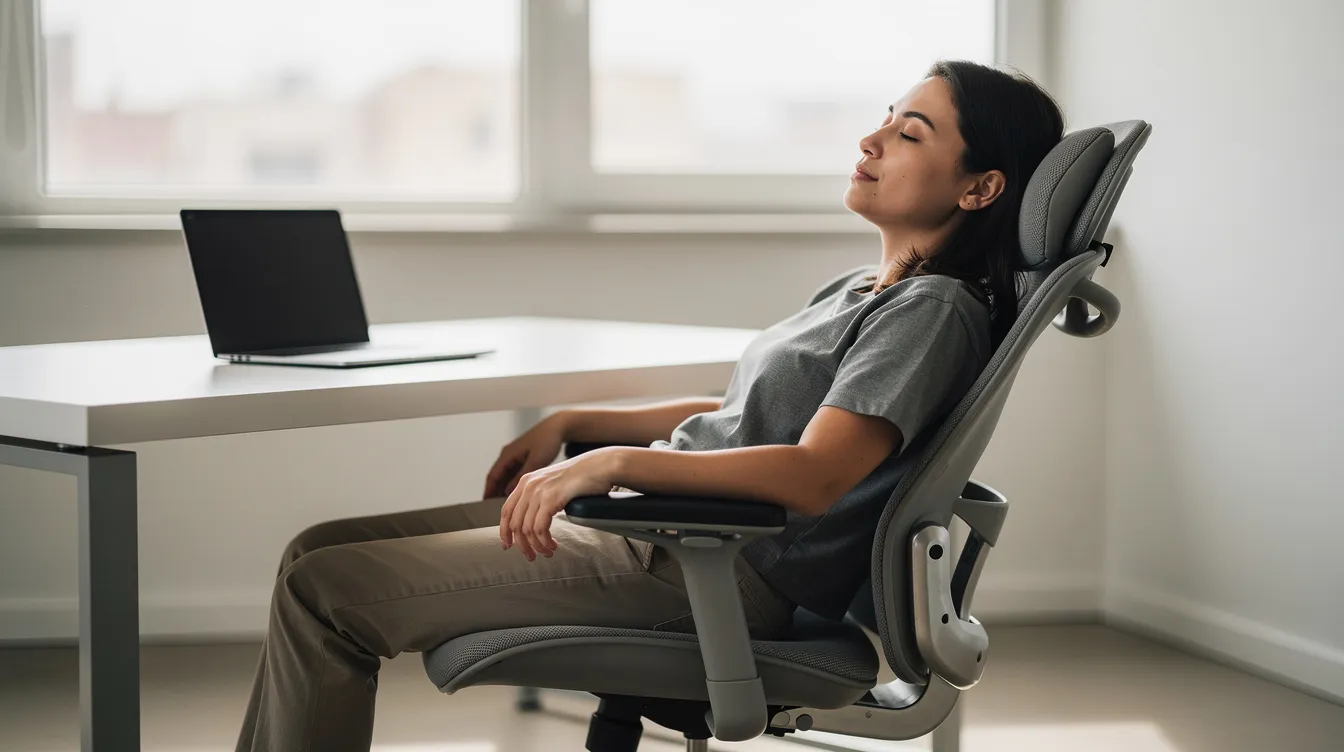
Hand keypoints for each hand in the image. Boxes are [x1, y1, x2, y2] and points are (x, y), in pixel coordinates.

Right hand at [484, 413, 568, 497]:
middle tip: (493, 507)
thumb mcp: (535, 461)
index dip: (488, 490)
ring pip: (505, 476)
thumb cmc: (547, 440)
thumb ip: (521, 476)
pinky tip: (516, 493)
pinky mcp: (523, 457)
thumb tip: (508, 491)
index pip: (493, 476)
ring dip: (503, 488)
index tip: (485, 503)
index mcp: (508, 454)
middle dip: (494, 492)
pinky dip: (512, 483)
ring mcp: (515, 456)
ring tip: (504, 503)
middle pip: (497, 477)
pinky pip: (513, 473)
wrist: (558, 427)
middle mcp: (509, 454)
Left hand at [500, 449, 619, 560]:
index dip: (505, 531)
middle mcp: (528, 485)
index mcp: (526, 481)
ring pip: (527, 530)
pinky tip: (553, 545)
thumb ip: (540, 497)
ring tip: (548, 552)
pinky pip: (540, 529)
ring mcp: (539, 491)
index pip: (506, 511)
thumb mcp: (553, 483)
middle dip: (521, 545)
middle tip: (532, 556)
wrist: (600, 465)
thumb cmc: (582, 476)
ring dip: (537, 546)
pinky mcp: (551, 498)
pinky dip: (544, 542)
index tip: (509, 546)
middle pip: (514, 524)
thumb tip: (532, 521)